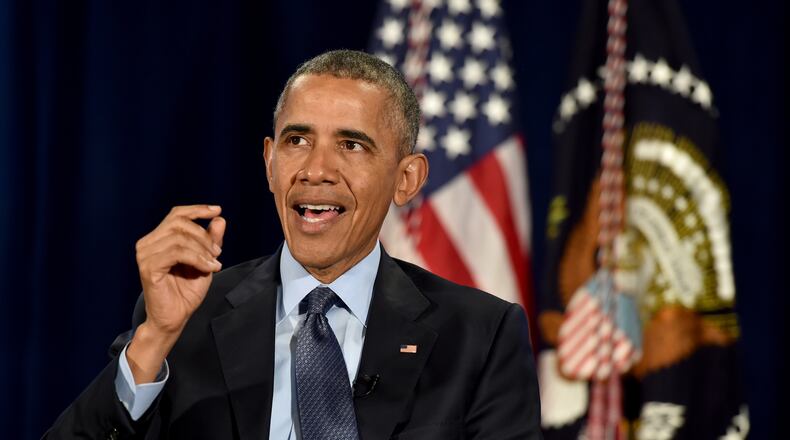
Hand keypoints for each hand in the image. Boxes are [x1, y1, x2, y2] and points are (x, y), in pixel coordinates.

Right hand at [127, 205, 225, 382]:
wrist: (174, 318)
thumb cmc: (186, 292)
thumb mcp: (205, 261)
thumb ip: (211, 241)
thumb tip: (219, 219)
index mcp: (158, 239)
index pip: (177, 214)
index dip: (197, 209)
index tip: (217, 210)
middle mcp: (147, 243)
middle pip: (180, 223)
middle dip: (204, 236)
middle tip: (217, 253)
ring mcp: (145, 254)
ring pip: (179, 237)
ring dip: (203, 249)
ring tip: (214, 263)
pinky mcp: (148, 267)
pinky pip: (177, 252)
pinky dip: (197, 258)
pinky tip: (208, 268)